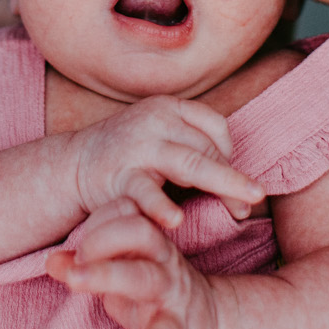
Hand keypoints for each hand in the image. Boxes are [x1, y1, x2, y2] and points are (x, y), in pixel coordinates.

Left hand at [47, 198, 220, 328]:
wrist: (210, 324)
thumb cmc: (152, 291)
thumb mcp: (118, 272)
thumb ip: (85, 266)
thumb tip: (51, 261)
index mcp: (149, 239)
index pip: (125, 209)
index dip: (96, 222)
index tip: (79, 247)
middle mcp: (163, 258)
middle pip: (139, 231)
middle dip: (100, 239)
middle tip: (75, 264)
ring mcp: (172, 291)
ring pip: (144, 276)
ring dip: (106, 275)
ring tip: (73, 282)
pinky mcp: (178, 327)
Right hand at [64, 96, 259, 229]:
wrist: (72, 166)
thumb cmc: (129, 155)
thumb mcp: (161, 136)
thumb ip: (194, 147)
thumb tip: (240, 181)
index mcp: (168, 106)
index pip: (215, 126)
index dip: (230, 152)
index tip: (231, 177)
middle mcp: (155, 120)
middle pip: (208, 148)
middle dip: (234, 178)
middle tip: (256, 198)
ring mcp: (137, 147)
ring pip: (190, 164)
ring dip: (221, 186)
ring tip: (240, 209)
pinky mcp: (119, 175)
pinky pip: (145, 192)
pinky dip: (161, 207)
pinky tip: (176, 221)